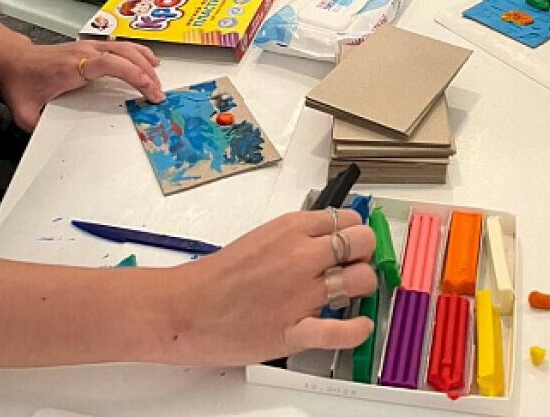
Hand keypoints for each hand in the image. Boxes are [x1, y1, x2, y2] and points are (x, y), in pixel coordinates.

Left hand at [0, 41, 163, 131]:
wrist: (13, 60)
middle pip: (126, 54)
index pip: (112, 64)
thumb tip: (52, 142)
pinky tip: (147, 58)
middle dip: (147, 73)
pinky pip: (120, 45)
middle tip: (158, 93)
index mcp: (73, 67)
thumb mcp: (25, 112)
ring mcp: (88, 47)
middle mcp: (84, 52)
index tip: (149, 90)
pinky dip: (138, 52)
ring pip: (126, 47)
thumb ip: (39, 127)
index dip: (135, 75)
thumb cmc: (21, 81)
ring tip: (158, 77)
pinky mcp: (89, 47)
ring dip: (145, 61)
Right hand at [165, 208, 375, 364]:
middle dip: (364, 252)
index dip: (355, 231)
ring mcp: (301, 293)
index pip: (347, 219)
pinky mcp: (295, 330)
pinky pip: (341, 330)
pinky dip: (357, 329)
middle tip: (355, 263)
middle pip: (362, 242)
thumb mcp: (262, 237)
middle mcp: (302, 256)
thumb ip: (295, 237)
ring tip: (350, 292)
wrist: (185, 308)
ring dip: (362, 286)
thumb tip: (323, 239)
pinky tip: (359, 325)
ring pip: (360, 279)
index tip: (353, 241)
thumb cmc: (216, 276)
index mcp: (292, 228)